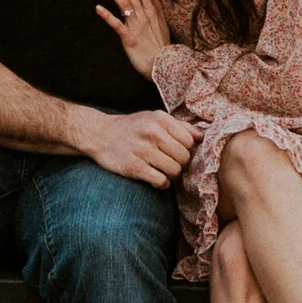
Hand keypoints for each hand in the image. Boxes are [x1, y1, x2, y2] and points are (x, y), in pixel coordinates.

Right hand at [73, 103, 197, 188]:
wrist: (99, 134)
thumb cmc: (131, 127)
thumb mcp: (154, 118)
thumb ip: (179, 126)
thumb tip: (202, 136)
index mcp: (161, 119)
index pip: (190, 141)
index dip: (187, 150)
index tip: (178, 153)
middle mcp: (153, 133)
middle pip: (184, 157)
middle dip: (180, 164)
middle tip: (171, 164)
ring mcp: (143, 151)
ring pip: (175, 171)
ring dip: (172, 175)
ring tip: (163, 171)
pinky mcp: (134, 167)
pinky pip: (161, 181)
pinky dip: (162, 184)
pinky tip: (155, 178)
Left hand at [97, 0, 170, 79]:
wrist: (164, 65)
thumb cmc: (161, 45)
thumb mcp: (163, 22)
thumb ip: (157, 5)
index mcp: (151, 10)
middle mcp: (144, 15)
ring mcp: (136, 26)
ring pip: (124, 3)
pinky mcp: (129, 38)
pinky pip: (116, 25)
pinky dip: (107, 16)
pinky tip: (97, 8)